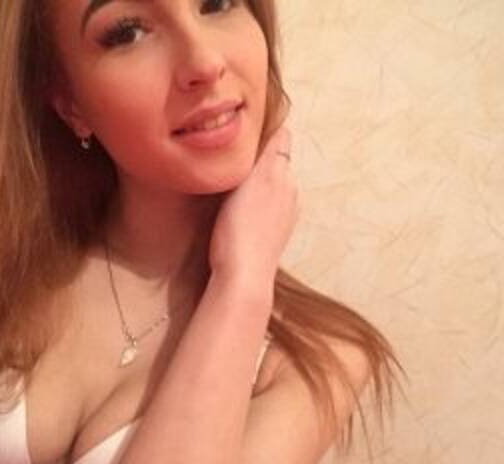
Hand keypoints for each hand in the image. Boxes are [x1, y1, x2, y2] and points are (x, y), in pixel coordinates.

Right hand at [208, 123, 297, 284]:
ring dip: (256, 180)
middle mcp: (290, 195)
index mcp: (284, 178)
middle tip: (232, 154)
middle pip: (276, 163)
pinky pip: (265, 207)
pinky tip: (239, 210)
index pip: (281, 140)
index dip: (265, 131)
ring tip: (233, 182)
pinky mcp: (272, 235)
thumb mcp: (254, 180)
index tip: (244, 129)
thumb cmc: (241, 228)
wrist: (242, 274)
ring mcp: (283, 217)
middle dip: (259, 157)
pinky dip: (255, 201)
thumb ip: (270, 153)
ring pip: (270, 186)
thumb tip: (282, 128)